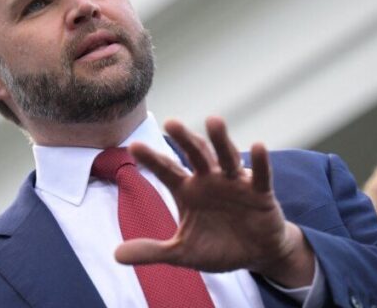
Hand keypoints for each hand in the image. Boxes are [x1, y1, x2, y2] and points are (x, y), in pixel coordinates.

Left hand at [116, 117, 314, 286]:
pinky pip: (260, 175)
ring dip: (220, 140)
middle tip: (171, 122)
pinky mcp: (260, 193)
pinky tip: (258, 146)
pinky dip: (260, 162)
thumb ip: (152, 251)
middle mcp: (209, 180)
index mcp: (187, 190)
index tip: (134, 146)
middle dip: (184, 139)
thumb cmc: (217, 247)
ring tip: (214, 121)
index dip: (152, 159)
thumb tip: (116, 255)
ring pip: (226, 157)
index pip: (167, 171)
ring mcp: (235, 183)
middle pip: (195, 155)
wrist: (255, 255)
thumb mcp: (181, 252)